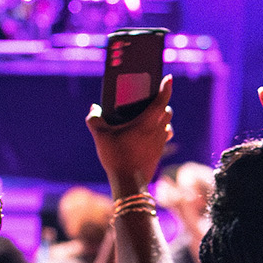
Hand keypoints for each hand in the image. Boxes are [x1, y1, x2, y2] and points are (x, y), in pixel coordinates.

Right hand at [86, 75, 173, 195]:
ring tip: (151, 116)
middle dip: (162, 102)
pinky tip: (149, 134)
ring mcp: (160, 142)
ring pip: (168, 124)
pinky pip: (164, 137)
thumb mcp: (100, 137)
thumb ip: (94, 119)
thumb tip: (93, 108)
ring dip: (163, 118)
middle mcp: (157, 130)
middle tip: (152, 98)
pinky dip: (160, 131)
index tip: (168, 79)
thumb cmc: (116, 157)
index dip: (166, 88)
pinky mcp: (159, 153)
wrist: (129, 183)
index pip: (162, 100)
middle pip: (167, 111)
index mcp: (146, 122)